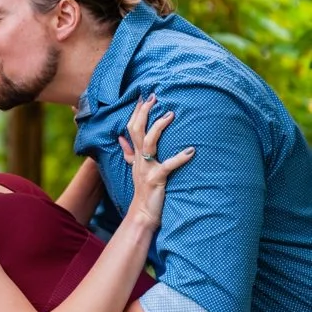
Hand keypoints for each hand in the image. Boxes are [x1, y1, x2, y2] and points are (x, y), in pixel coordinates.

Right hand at [117, 93, 192, 226]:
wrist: (142, 215)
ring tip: (170, 115)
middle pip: (137, 131)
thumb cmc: (145, 191)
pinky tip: (190, 151)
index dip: (137, 112)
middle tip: (155, 97)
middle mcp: (139, 160)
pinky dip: (180, 158)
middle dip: (144, 113)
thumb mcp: (136, 169)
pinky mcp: (156, 180)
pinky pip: (167, 166)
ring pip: (148, 143)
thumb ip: (129, 153)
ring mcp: (146, 169)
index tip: (145, 96)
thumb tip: (121, 138)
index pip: (132, 129)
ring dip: (159, 128)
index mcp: (136, 157)